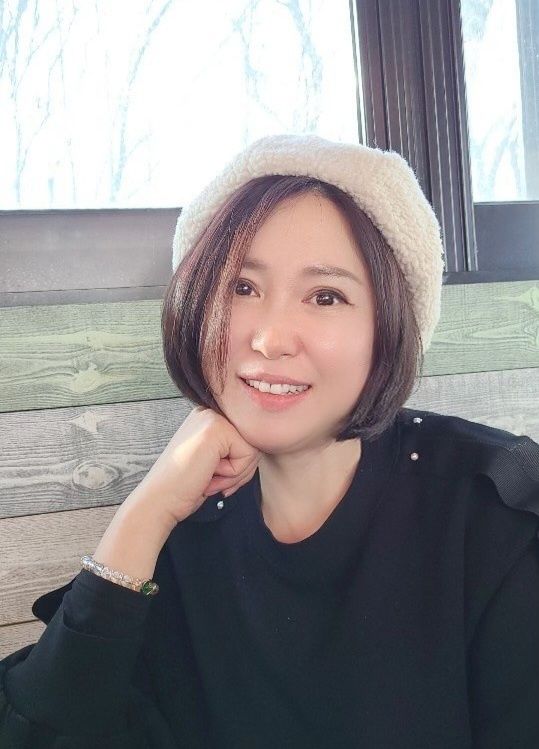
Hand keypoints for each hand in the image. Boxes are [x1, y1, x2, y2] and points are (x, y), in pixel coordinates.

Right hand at [126, 405, 261, 527]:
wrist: (160, 499)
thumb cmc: (187, 486)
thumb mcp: (215, 460)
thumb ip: (235, 448)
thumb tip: (266, 444)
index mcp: (209, 417)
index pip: (247, 440)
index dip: (238, 466)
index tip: (213, 477)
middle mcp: (210, 411)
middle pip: (254, 443)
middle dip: (239, 471)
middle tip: (212, 480)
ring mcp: (212, 417)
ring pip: (253, 449)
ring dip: (235, 474)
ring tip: (208, 477)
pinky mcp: (216, 429)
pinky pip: (248, 455)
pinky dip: (232, 474)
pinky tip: (208, 475)